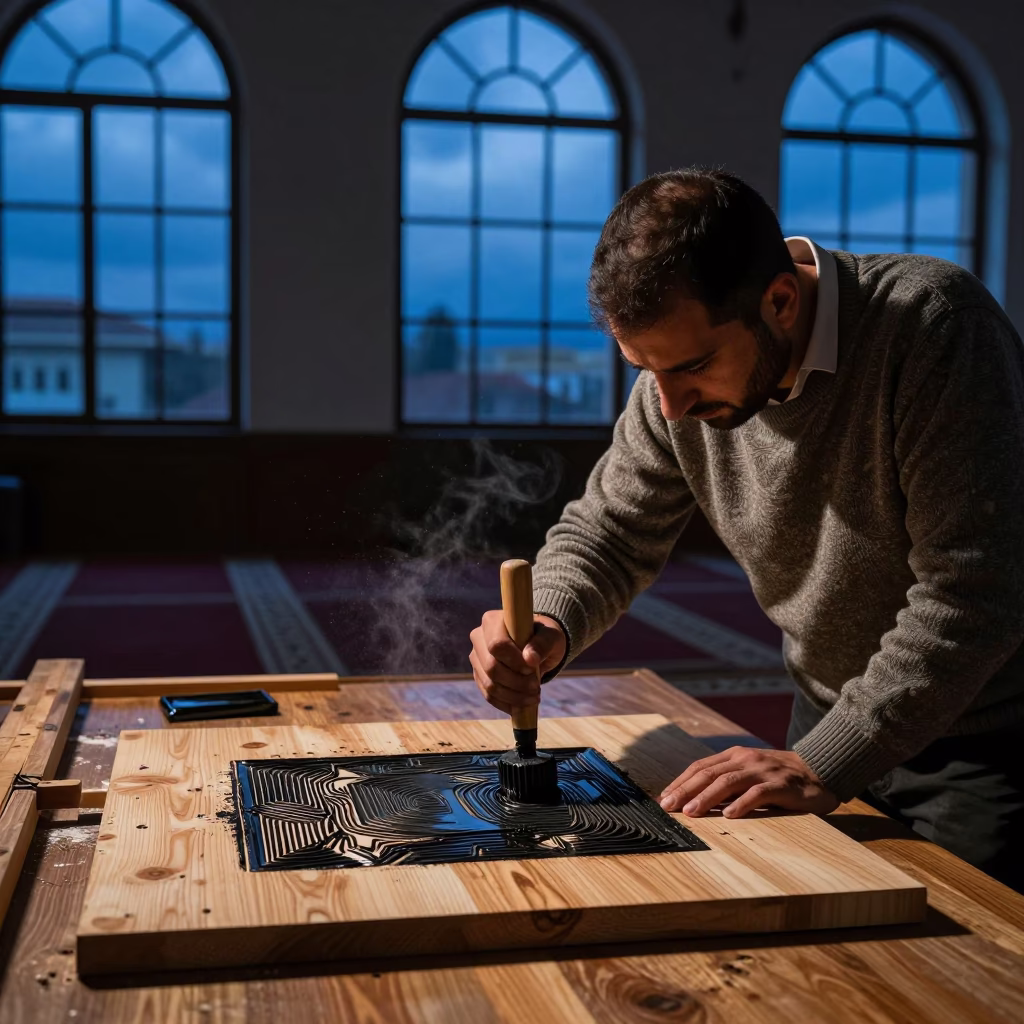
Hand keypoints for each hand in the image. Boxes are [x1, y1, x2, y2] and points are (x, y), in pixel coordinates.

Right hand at [469, 612, 565, 714]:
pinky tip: (522, 705)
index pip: (497, 645)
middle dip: (516, 682)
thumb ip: (542, 644)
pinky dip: (506, 703)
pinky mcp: (479, 675)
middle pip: (491, 667)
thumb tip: (530, 659)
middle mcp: (478, 637)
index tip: (532, 668)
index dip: (514, 661)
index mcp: (492, 621)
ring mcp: (477, 658)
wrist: (536, 645)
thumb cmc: (543, 636)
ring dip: (513, 696)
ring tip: (534, 697)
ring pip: (489, 684)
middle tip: (536, 688)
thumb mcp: (551, 636)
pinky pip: (488, 694)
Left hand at [659, 746, 839, 817]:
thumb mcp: (749, 775)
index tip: (664, 798)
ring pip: (728, 782)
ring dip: (707, 797)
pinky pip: (757, 793)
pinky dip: (741, 804)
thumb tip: (694, 802)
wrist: (819, 771)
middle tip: (668, 807)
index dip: (681, 782)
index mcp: (735, 756)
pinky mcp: (781, 785)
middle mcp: (746, 759)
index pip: (701, 767)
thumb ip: (727, 784)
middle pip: (709, 773)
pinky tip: (729, 816)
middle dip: (685, 790)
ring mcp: (763, 770)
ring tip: (691, 812)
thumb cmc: (779, 778)